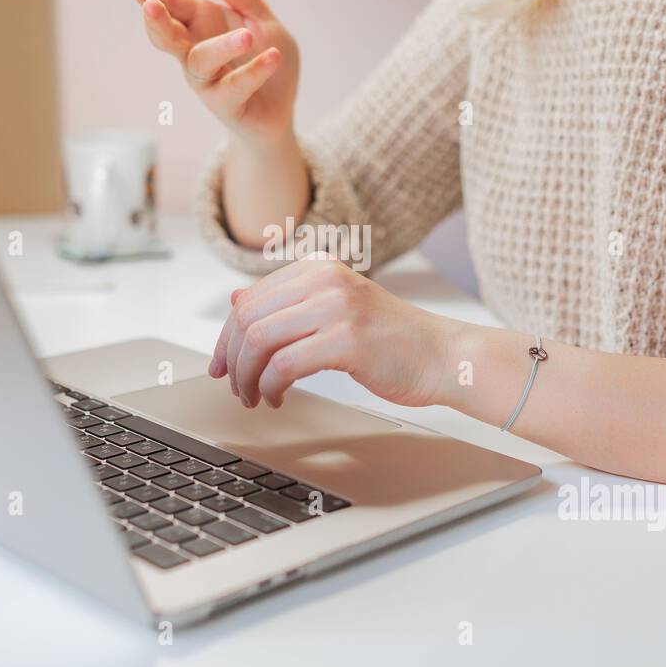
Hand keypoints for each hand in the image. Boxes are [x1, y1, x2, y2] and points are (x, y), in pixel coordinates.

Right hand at [128, 0, 298, 143]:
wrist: (282, 106)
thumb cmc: (263, 57)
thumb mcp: (256, 16)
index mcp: (200, 25)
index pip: (171, 7)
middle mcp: (195, 53)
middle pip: (168, 39)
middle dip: (158, 23)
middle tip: (152, 6)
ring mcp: (208, 82)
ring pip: (201, 63)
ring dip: (221, 47)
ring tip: (247, 36)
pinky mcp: (227, 106)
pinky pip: (234, 88)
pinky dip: (254, 72)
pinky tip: (272, 57)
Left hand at [208, 255, 455, 409]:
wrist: (444, 356)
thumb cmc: (392, 340)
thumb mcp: (336, 308)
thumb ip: (289, 303)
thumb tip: (235, 301)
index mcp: (319, 267)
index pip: (249, 299)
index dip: (226, 337)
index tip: (221, 364)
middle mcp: (325, 279)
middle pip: (247, 319)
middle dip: (231, 359)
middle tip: (234, 387)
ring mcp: (337, 307)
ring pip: (259, 342)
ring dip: (247, 378)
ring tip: (254, 397)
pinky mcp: (347, 340)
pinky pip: (283, 366)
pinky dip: (270, 388)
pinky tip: (277, 398)